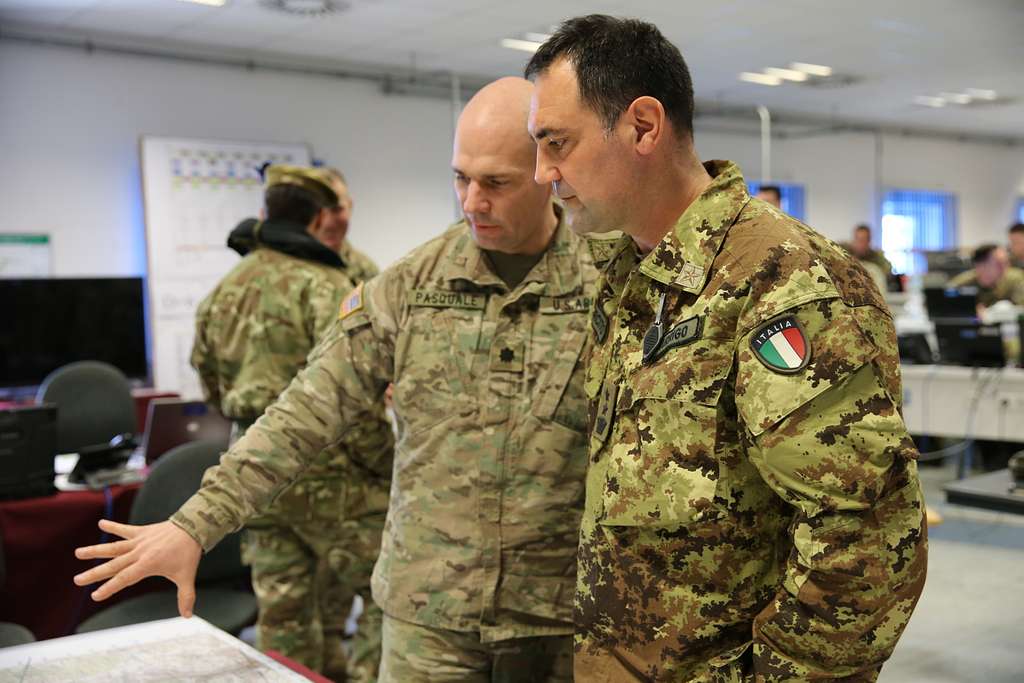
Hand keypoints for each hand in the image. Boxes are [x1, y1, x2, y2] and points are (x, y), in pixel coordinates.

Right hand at [74, 519, 202, 617]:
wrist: (193, 527)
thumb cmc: (188, 553)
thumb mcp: (187, 576)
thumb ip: (186, 596)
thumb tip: (187, 616)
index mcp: (148, 564)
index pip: (124, 579)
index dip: (109, 587)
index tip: (95, 596)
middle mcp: (139, 553)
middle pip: (114, 565)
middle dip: (95, 574)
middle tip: (77, 580)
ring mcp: (139, 541)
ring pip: (114, 547)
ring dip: (96, 550)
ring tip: (78, 553)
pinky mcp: (141, 531)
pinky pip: (125, 529)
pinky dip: (114, 526)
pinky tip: (101, 523)